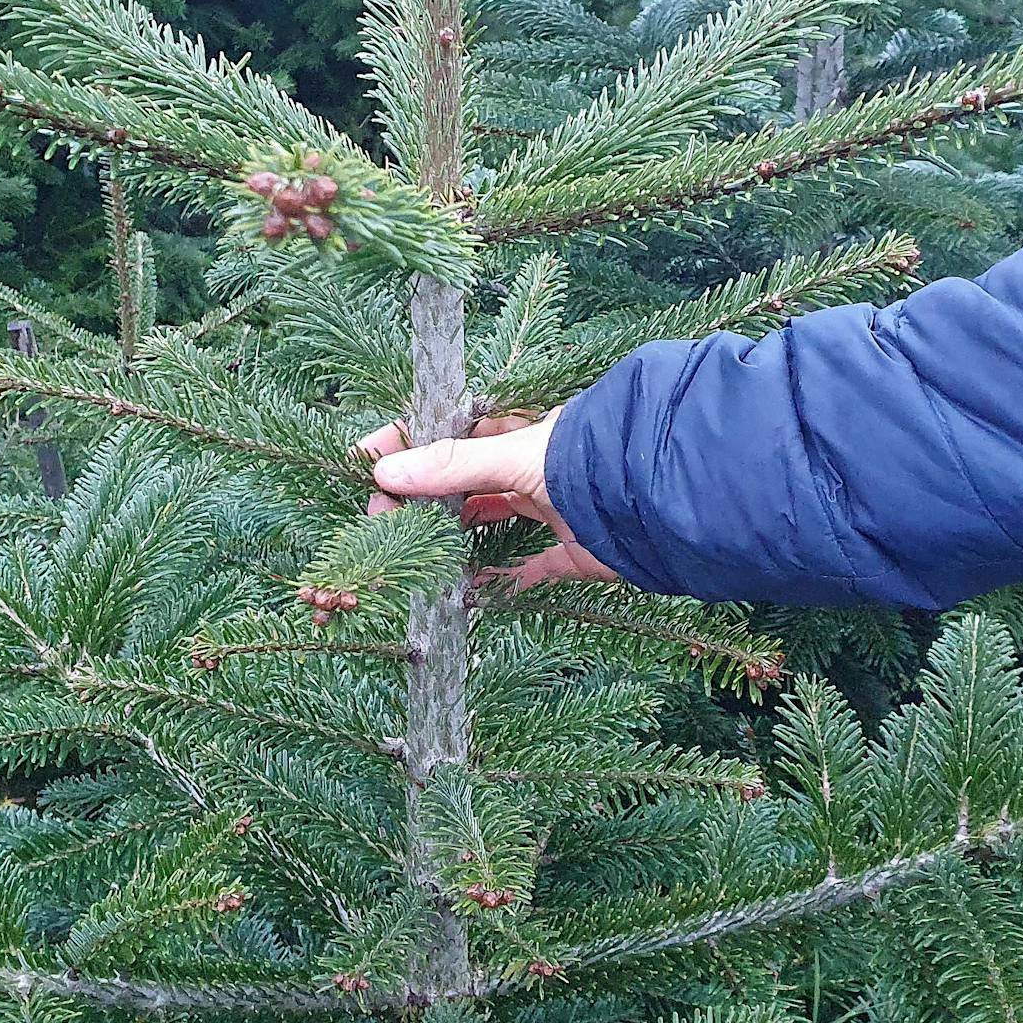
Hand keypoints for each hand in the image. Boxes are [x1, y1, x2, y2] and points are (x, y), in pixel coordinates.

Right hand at [358, 410, 619, 589]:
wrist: (657, 501)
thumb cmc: (587, 460)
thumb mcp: (513, 456)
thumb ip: (452, 467)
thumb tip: (385, 471)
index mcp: (519, 431)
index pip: (450, 432)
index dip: (409, 443)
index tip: (366, 459)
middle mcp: (533, 468)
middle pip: (463, 479)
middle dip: (420, 495)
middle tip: (378, 515)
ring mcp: (553, 509)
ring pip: (491, 519)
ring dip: (453, 534)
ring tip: (410, 548)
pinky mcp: (574, 551)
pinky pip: (530, 568)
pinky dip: (501, 579)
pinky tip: (467, 590)